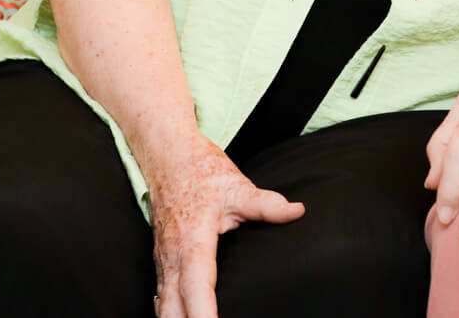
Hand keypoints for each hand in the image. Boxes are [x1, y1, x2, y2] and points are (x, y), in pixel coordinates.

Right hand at [145, 134, 304, 317]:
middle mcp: (173, 257)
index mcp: (192, 241)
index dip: (204, 313)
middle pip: (172, 308)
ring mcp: (164, 262)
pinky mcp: (162, 263)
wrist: (167, 157)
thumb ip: (266, 204)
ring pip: (163, 308)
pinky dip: (172, 315)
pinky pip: (161, 298)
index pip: (196, 285)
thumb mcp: (236, 185)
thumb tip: (297, 211)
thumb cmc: (201, 172)